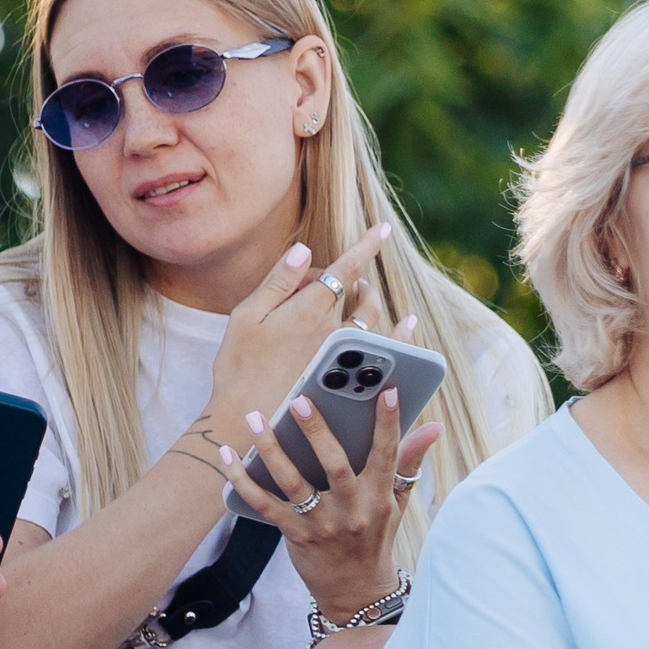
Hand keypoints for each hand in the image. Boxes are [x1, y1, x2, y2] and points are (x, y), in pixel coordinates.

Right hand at [195, 223, 396, 455]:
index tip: (384, 229)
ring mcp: (347, 355)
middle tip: (339, 276)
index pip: (345, 268)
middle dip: (351, 278)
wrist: (250, 419)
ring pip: (372, 319)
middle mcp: (336, 329)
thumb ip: (278, 281)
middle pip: (356, 292)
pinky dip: (400, 333)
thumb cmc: (240, 366)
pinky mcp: (353, 378)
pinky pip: (386, 350)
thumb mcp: (247, 316)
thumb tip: (304, 250)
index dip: (365, 245)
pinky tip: (408, 324)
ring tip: (365, 293)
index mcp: (309, 308)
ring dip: (371, 300)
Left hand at [215, 362, 441, 621]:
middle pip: (336, 465)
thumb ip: (408, 462)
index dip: (389, 423)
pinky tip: (228, 454)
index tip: (387, 391)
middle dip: (318, 431)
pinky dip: (242, 479)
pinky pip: (264, 504)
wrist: (356, 592)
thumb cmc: (375, 538)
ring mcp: (323, 525)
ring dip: (272, 448)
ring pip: (294, 482)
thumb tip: (433, 428)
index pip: (388, 454)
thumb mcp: (397, 503)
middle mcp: (354, 511)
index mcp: (380, 497)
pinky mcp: (295, 535)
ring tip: (257, 418)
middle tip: (300, 400)